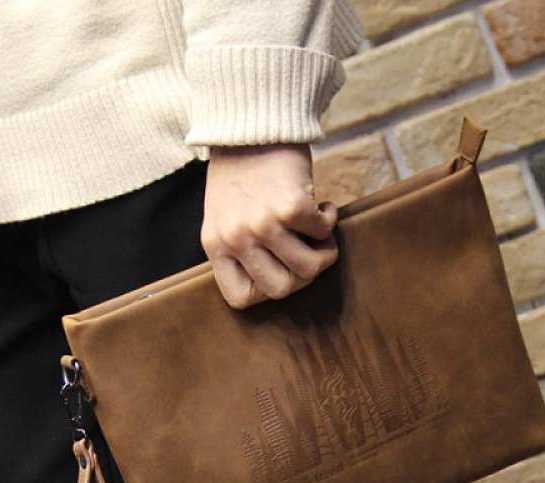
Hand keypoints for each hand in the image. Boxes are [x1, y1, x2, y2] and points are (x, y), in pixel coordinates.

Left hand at [201, 143, 338, 309]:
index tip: (278, 269)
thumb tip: (280, 282)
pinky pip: (322, 234)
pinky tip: (323, 205)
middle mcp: (235, 238)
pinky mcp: (290, 206)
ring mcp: (263, 224)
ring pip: (307, 269)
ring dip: (323, 252)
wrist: (252, 122)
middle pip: (280, 290)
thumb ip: (239, 249)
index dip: (266, 291)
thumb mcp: (224, 216)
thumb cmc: (242, 173)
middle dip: (301, 275)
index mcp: (215, 245)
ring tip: (319, 231)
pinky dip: (329, 221)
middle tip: (306, 251)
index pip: (240, 298)